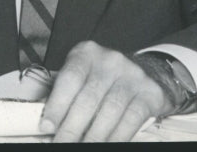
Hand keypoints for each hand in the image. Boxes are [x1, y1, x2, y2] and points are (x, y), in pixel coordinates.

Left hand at [40, 42, 173, 141]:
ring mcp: (132, 75)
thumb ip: (66, 94)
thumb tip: (47, 122)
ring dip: (93, 136)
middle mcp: (110, 60)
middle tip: (62, 144)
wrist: (146, 72)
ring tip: (81, 147)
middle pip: (88, 98)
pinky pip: (131, 120)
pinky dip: (116, 137)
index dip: (57, 105)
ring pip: (109, 111)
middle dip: (72, 128)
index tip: (47, 126)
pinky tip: (106, 145)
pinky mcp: (149, 93)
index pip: (69, 79)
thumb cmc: (104, 79)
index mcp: (87, 53)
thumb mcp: (82, 76)